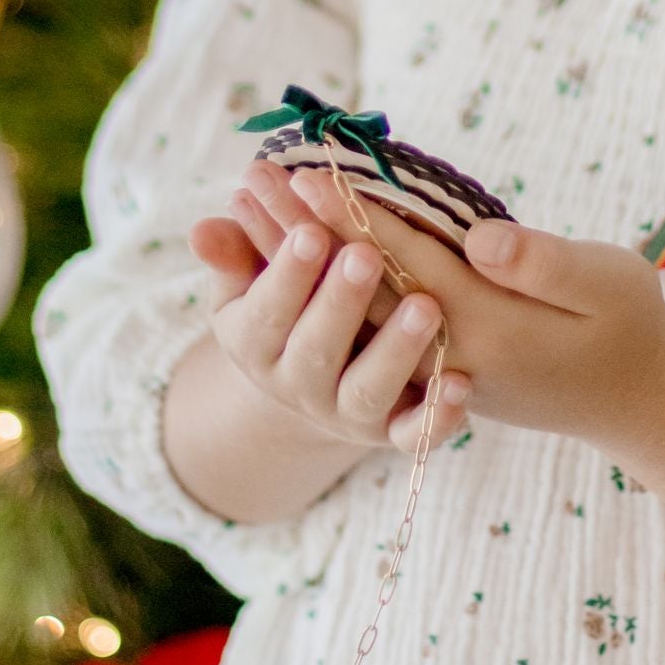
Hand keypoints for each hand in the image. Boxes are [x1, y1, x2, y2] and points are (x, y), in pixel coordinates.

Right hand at [189, 161, 472, 456]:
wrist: (311, 382)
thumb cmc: (285, 306)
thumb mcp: (249, 282)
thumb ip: (233, 255)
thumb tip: (201, 229)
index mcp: (255, 344)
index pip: (267, 311)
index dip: (288, 274)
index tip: (311, 231)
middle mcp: (297, 385)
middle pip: (316, 350)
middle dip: (340, 303)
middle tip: (364, 255)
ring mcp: (346, 413)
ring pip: (369, 390)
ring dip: (396, 350)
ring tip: (426, 305)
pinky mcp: (391, 433)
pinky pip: (414, 435)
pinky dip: (438, 417)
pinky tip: (463, 382)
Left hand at [288, 166, 664, 445]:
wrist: (639, 400)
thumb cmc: (631, 327)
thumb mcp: (608, 285)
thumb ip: (545, 264)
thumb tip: (478, 239)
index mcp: (489, 329)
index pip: (404, 265)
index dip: (353, 218)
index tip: (303, 174)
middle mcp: (449, 354)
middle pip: (360, 286)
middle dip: (303, 232)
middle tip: (251, 180)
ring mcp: (440, 365)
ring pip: (357, 304)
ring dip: (304, 255)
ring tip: (256, 207)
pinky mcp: (440, 365)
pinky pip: (373, 321)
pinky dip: (330, 282)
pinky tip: (300, 249)